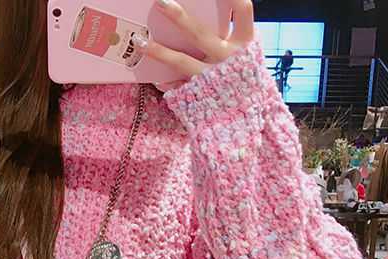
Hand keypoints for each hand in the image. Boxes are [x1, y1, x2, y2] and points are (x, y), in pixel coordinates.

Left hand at [133, 0, 255, 91]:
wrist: (246, 118)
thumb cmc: (244, 79)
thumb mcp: (248, 56)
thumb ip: (234, 36)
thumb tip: (219, 10)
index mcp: (244, 45)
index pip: (242, 11)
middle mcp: (228, 60)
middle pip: (201, 34)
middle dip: (180, 18)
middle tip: (161, 3)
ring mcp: (211, 79)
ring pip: (183, 62)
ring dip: (160, 51)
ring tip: (140, 41)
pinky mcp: (199, 95)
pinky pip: (177, 87)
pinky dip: (165, 82)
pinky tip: (153, 78)